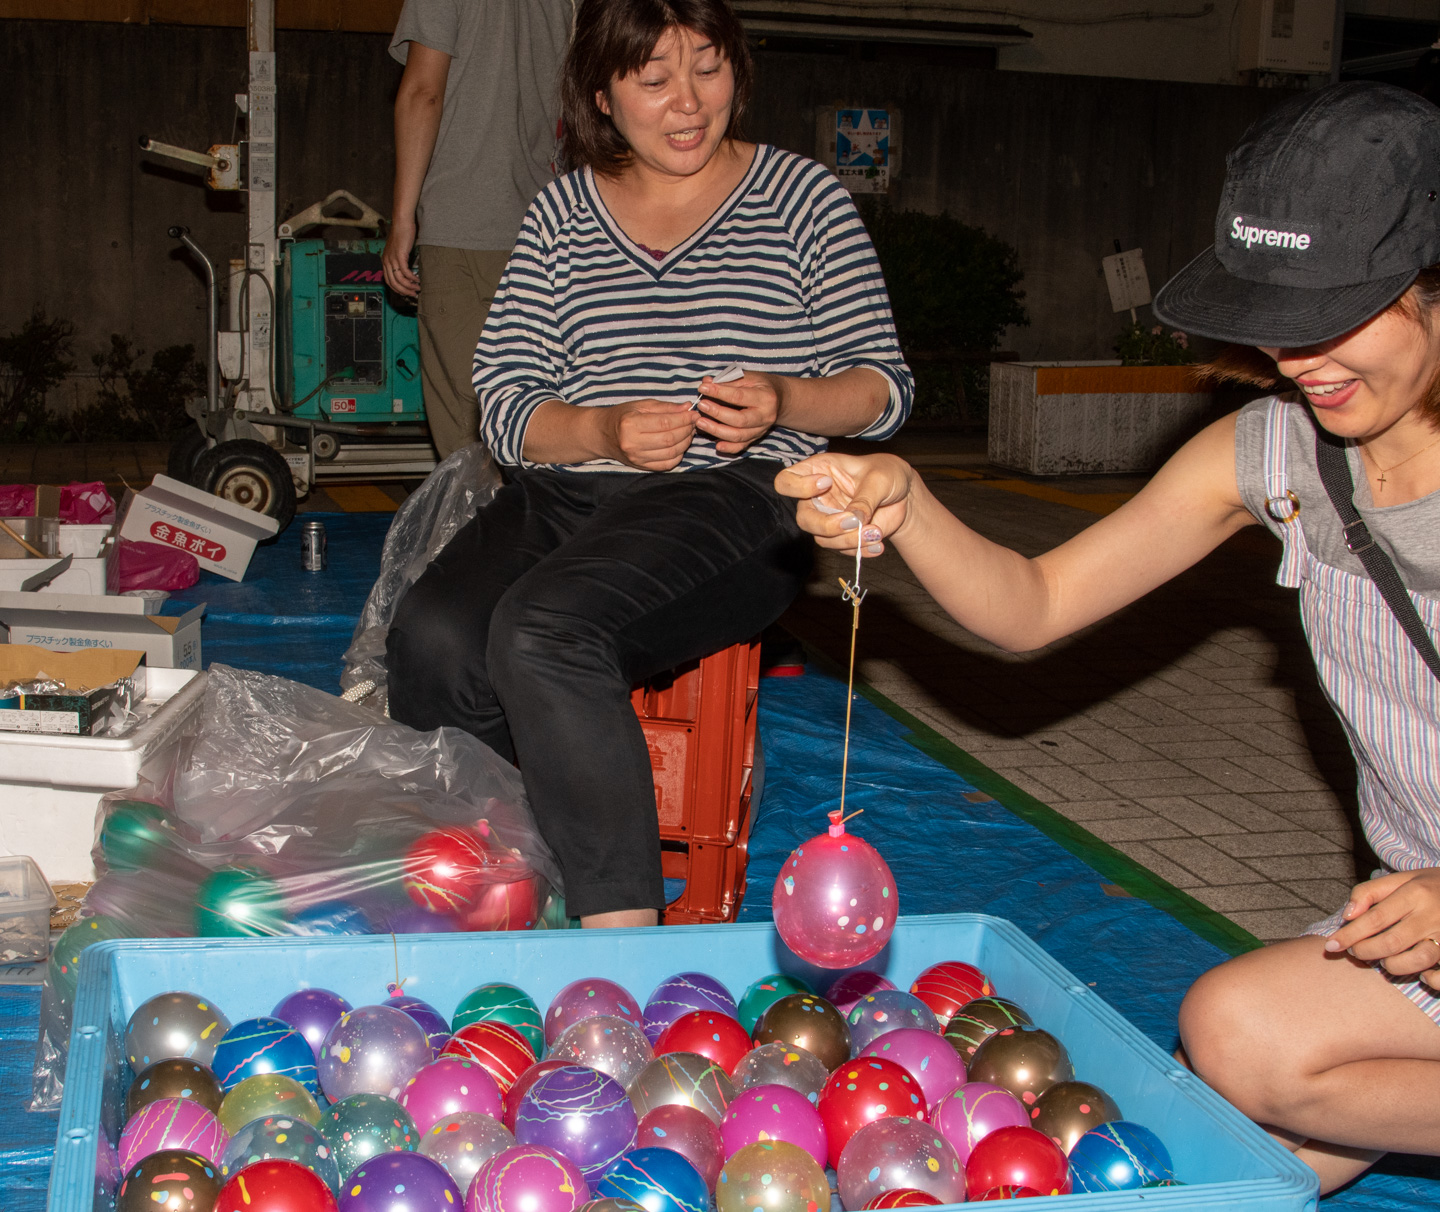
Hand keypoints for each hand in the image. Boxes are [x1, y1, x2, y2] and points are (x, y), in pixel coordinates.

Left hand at [382, 221, 419, 297]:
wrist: (402, 222)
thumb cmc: (402, 233)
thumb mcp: (398, 249)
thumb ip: (400, 259)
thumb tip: (407, 270)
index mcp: (385, 260)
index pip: (388, 281)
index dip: (397, 289)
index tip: (406, 292)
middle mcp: (386, 261)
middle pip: (393, 283)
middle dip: (404, 291)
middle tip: (413, 294)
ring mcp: (392, 259)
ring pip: (399, 280)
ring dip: (409, 286)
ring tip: (417, 288)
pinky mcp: (399, 256)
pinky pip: (405, 272)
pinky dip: (412, 278)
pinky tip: (417, 279)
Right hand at [598, 400, 696, 470]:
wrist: (603, 435)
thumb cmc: (622, 416)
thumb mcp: (640, 405)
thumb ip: (665, 407)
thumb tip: (687, 407)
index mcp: (630, 424)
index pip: (665, 423)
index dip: (683, 418)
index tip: (693, 413)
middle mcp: (633, 444)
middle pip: (670, 439)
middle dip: (687, 429)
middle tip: (693, 422)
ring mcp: (637, 458)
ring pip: (671, 453)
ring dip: (685, 442)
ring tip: (689, 432)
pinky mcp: (642, 467)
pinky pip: (667, 464)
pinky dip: (678, 455)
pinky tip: (681, 445)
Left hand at [694, 373, 780, 453]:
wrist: (780, 399)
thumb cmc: (761, 385)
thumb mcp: (749, 377)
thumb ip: (728, 380)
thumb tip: (706, 382)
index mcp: (765, 397)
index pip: (739, 396)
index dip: (719, 392)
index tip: (703, 388)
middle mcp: (765, 416)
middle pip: (739, 420)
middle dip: (717, 413)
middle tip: (701, 406)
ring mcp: (761, 430)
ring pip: (738, 436)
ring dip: (717, 431)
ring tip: (700, 422)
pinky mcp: (755, 439)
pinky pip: (740, 447)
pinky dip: (728, 448)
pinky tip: (716, 445)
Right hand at [774, 452, 917, 556]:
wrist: (905, 496)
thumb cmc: (888, 474)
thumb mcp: (879, 479)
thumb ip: (864, 499)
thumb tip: (853, 520)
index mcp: (818, 471)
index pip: (786, 481)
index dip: (798, 487)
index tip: (825, 484)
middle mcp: (817, 497)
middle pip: (804, 519)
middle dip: (828, 526)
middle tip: (855, 523)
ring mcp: (827, 518)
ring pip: (823, 539)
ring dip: (849, 540)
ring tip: (876, 532)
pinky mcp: (841, 536)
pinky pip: (842, 550)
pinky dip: (860, 550)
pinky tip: (878, 544)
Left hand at [1325, 869, 1439, 987]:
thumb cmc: (1429, 886)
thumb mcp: (1400, 878)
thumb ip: (1369, 892)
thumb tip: (1347, 915)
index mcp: (1415, 893)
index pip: (1375, 918)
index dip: (1350, 934)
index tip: (1331, 945)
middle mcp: (1432, 915)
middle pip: (1391, 942)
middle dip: (1365, 951)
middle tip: (1354, 951)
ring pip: (1417, 960)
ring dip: (1392, 965)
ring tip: (1383, 959)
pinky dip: (1430, 979)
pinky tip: (1420, 973)